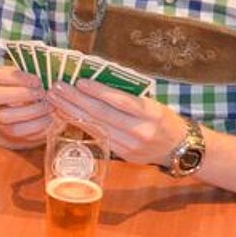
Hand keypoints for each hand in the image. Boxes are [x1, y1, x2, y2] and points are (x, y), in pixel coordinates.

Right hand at [0, 64, 50, 147]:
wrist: (29, 116)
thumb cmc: (36, 93)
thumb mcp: (36, 82)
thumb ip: (38, 79)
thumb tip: (54, 78)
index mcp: (1, 80)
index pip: (0, 75)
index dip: (17, 76)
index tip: (37, 81)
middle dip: (22, 94)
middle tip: (42, 94)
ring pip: (5, 115)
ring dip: (31, 111)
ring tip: (48, 107)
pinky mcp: (8, 131)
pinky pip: (17, 130)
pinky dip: (36, 125)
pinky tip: (48, 119)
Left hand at [49, 81, 185, 166]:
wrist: (180, 148)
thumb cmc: (165, 120)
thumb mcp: (154, 105)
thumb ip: (129, 98)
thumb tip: (97, 84)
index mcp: (150, 114)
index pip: (120, 101)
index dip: (98, 91)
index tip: (79, 81)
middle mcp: (139, 131)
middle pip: (102, 114)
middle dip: (76, 100)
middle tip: (57, 88)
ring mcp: (129, 145)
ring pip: (95, 127)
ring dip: (72, 113)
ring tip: (55, 100)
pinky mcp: (122, 155)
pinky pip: (97, 137)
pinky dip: (79, 125)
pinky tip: (65, 116)